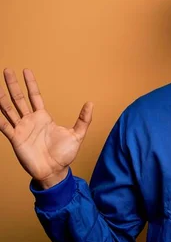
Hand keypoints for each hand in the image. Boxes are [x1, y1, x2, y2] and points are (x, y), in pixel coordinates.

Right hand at [0, 68, 92, 188]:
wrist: (55, 171)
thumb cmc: (65, 155)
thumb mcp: (77, 134)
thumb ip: (83, 119)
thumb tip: (91, 103)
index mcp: (43, 117)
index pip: (35, 96)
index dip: (30, 84)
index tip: (26, 71)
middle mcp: (30, 121)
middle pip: (19, 99)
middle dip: (13, 85)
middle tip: (7, 70)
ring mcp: (21, 129)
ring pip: (9, 109)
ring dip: (2, 98)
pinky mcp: (15, 139)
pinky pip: (5, 126)